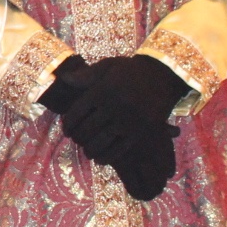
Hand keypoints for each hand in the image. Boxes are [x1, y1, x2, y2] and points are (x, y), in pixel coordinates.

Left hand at [42, 53, 189, 200]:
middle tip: (76, 141)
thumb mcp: (107, 67)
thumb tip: (64, 78)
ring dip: (90, 150)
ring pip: (101, 141)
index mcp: (101, 91)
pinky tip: (101, 159)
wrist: (163, 75)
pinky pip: (119, 149)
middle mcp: (113, 106)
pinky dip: (107, 157)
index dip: (68, 124)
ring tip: (87, 151)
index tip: (66, 130)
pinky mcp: (140, 131)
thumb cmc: (131, 71)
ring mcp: (127, 120)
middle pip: (86, 129)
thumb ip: (85, 75)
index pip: (76, 112)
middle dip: (78, 138)